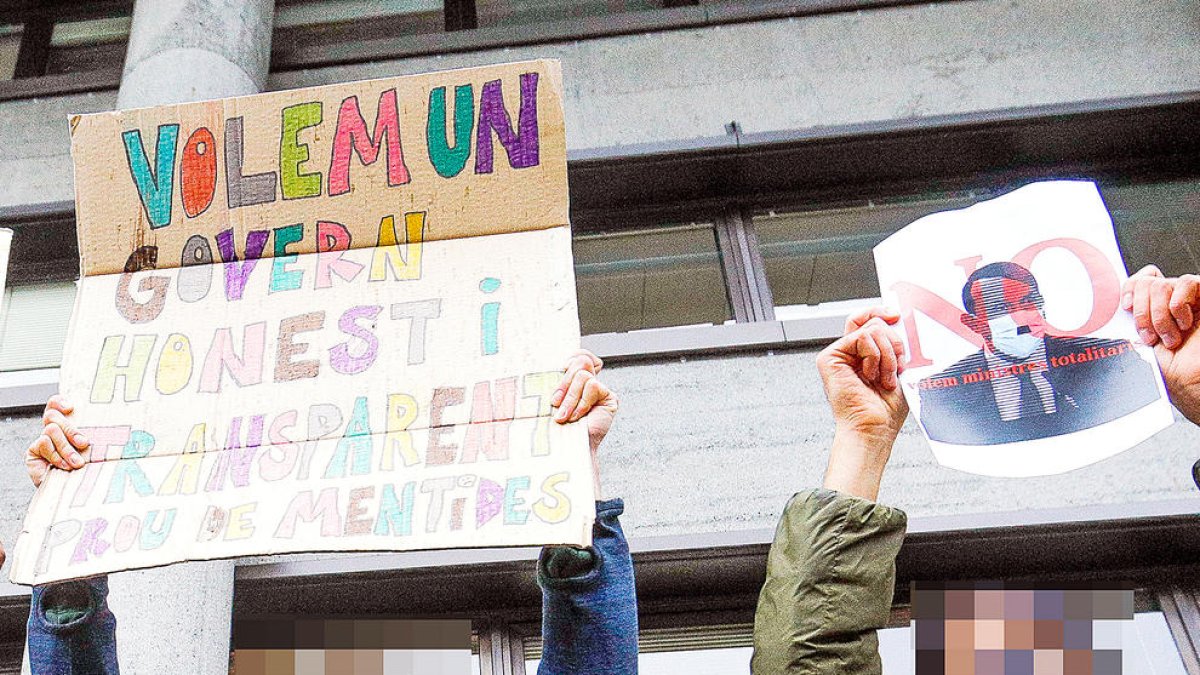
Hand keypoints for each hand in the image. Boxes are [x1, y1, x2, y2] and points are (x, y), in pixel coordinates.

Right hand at [26, 395, 89, 487]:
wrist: (72, 492)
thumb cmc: (87, 468)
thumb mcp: (93, 450)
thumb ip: (95, 436)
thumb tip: (114, 429)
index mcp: (66, 425)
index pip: (56, 405)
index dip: (59, 401)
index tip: (70, 407)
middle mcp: (52, 430)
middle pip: (54, 416)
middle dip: (71, 430)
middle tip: (84, 444)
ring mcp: (42, 440)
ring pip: (51, 430)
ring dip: (66, 447)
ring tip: (77, 462)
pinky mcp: (33, 451)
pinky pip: (44, 443)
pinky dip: (57, 456)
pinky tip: (64, 466)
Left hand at [552, 350, 617, 494]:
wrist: (566, 450)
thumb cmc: (553, 428)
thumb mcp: (547, 399)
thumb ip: (551, 379)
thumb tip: (543, 362)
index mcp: (572, 379)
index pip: (577, 353)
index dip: (570, 357)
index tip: (559, 372)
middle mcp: (587, 382)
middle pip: (578, 361)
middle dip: (563, 384)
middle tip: (554, 403)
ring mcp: (599, 389)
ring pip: (582, 375)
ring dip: (570, 399)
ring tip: (564, 416)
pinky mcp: (609, 398)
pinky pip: (592, 386)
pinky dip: (581, 403)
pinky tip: (577, 417)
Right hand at [816, 307, 909, 500]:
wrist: (874, 428)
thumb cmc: (886, 409)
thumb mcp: (898, 369)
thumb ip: (894, 344)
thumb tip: (897, 321)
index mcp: (863, 355)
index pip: (868, 321)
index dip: (881, 312)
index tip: (896, 314)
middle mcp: (849, 353)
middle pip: (873, 322)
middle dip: (893, 343)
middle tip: (895, 366)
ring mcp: (838, 355)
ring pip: (871, 329)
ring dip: (886, 355)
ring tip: (882, 378)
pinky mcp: (829, 358)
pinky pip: (861, 338)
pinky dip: (874, 356)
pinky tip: (870, 375)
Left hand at [1122, 265, 1199, 423]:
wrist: (1193, 383)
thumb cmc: (1172, 371)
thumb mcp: (1139, 346)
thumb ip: (1127, 326)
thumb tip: (1106, 314)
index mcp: (1153, 310)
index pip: (1138, 280)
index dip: (1129, 289)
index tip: (1125, 308)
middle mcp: (1170, 302)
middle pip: (1146, 283)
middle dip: (1142, 312)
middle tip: (1150, 336)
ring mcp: (1189, 300)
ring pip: (1161, 284)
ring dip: (1159, 314)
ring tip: (1169, 337)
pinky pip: (1189, 282)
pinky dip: (1179, 302)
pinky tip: (1183, 321)